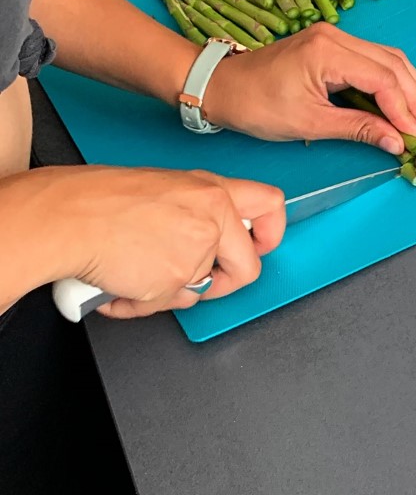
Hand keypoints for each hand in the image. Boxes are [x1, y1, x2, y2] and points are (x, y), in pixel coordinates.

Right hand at [43, 165, 285, 318]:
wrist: (65, 218)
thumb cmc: (98, 200)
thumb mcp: (164, 189)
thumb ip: (196, 212)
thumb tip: (210, 239)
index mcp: (211, 190)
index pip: (270, 205)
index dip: (270, 233)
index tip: (259, 246)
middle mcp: (212, 217)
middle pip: (247, 267)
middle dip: (221, 283)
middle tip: (193, 280)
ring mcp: (196, 251)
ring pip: (199, 290)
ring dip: (167, 292)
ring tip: (133, 272)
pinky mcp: (174, 280)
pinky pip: (165, 305)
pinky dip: (139, 303)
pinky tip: (118, 284)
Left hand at [201, 23, 415, 154]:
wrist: (222, 86)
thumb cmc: (256, 105)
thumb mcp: (309, 123)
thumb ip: (358, 129)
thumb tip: (397, 142)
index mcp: (328, 51)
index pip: (383, 79)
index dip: (406, 110)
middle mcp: (336, 36)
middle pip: (393, 65)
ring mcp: (335, 38)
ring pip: (388, 60)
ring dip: (409, 90)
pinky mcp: (332, 45)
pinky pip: (374, 61)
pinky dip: (392, 83)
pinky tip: (402, 104)